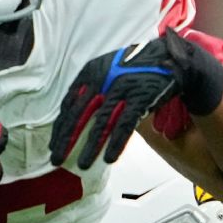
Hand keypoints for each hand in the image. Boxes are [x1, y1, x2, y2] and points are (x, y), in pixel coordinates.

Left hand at [49, 28, 222, 168]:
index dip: (60, 127)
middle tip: (57, 159)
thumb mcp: (107, 72)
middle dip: (66, 139)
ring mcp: (121, 88)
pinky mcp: (140, 97)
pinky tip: (108, 158)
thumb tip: (74, 118)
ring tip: (83, 165)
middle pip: (78, 114)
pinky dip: (115, 143)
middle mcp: (102, 79)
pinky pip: (124, 125)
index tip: (54, 145)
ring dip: (90, 146)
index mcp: (90, 72)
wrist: (168, 57)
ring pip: (100, 123)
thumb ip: (91, 91)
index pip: (69, 104)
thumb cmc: (134, 68)